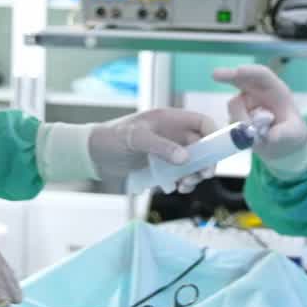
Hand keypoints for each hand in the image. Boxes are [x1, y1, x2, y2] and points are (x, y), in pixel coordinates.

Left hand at [88, 108, 216, 181]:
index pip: (202, 122)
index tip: (216, 154)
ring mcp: (167, 150)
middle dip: (205, 161)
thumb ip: (161, 147)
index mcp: (169, 119)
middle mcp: (172, 134)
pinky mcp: (161, 166)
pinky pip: (180, 174)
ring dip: (194, 175)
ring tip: (185, 185)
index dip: (214, 135)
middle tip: (202, 176)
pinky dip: (182, 181)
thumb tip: (186, 159)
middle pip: (202, 146)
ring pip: (193, 163)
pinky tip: (174, 188)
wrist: (91, 155)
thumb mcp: (136, 139)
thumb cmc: (110, 138)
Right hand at [212, 64, 306, 163]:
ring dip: (241, 120)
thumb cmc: (292, 133)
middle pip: (241, 78)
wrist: (284, 146)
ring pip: (235, 106)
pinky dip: (237, 129)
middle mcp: (258, 93)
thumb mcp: (294, 135)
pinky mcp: (238, 115)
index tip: (238, 72)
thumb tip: (268, 137)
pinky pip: (232, 120)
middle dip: (228, 75)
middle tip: (214, 75)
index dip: (250, 72)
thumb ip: (282, 134)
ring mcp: (246, 103)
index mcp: (275, 90)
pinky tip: (250, 137)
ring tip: (258, 136)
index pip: (262, 75)